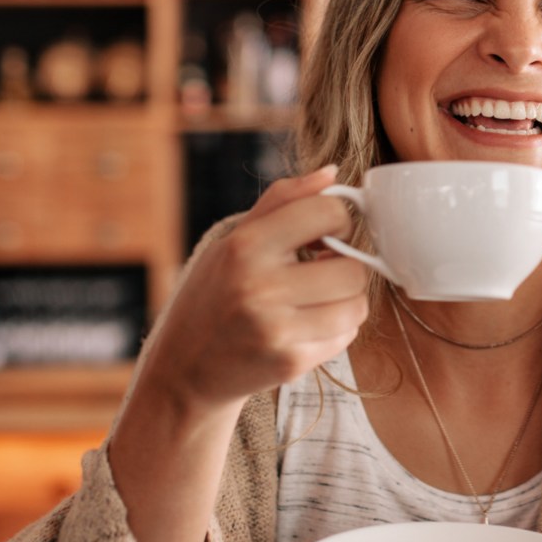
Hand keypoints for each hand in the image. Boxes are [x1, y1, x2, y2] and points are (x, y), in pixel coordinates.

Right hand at [138, 165, 369, 409]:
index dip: (338, 220)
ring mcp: (277, 329)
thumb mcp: (234, 240)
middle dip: (346, 267)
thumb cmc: (213, 295)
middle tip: (322, 270)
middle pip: (353, 268)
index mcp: (246, 246)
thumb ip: (283, 201)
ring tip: (318, 299)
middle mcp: (260, 287)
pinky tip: (307, 326)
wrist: (184, 368)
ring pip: (357, 306)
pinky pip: (346, 336)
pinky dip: (336, 330)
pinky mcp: (290, 363)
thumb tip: (332, 173)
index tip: (325, 234)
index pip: (328, 212)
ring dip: (346, 301)